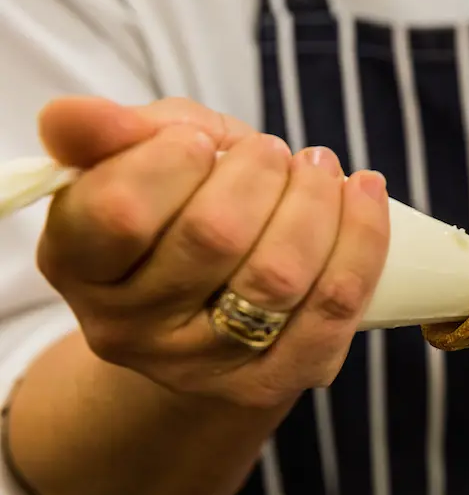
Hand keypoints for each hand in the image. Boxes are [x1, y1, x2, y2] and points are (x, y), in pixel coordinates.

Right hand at [36, 97, 390, 408]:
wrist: (205, 304)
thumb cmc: (174, 209)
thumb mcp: (138, 158)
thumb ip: (114, 131)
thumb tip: (79, 114)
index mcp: (79, 263)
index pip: (123, 211)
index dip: (174, 161)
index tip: (201, 139)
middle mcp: (129, 328)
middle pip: (215, 237)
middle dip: (260, 173)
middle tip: (274, 150)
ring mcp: (200, 365)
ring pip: (280, 276)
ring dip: (317, 203)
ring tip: (320, 167)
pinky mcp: (271, 380)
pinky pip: (334, 310)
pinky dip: (362, 241)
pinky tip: (364, 194)